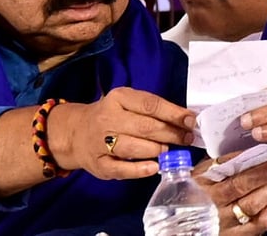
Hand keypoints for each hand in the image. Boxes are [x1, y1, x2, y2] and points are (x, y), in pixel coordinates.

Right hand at [49, 87, 195, 179]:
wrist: (75, 132)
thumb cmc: (112, 116)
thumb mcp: (128, 103)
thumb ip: (153, 109)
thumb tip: (186, 120)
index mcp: (119, 98)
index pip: (151, 104)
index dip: (174, 114)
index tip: (191, 121)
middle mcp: (108, 118)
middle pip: (145, 127)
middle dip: (171, 134)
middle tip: (186, 138)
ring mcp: (101, 142)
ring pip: (134, 147)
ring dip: (157, 150)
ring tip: (168, 150)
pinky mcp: (99, 164)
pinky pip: (121, 168)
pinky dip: (140, 169)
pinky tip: (154, 167)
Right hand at [194, 152, 266, 234]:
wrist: (182, 222)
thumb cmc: (192, 193)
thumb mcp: (199, 173)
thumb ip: (223, 162)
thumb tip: (253, 151)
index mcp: (204, 188)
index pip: (237, 176)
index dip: (261, 166)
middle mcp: (214, 207)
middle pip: (249, 190)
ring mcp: (226, 224)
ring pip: (257, 207)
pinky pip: (262, 223)